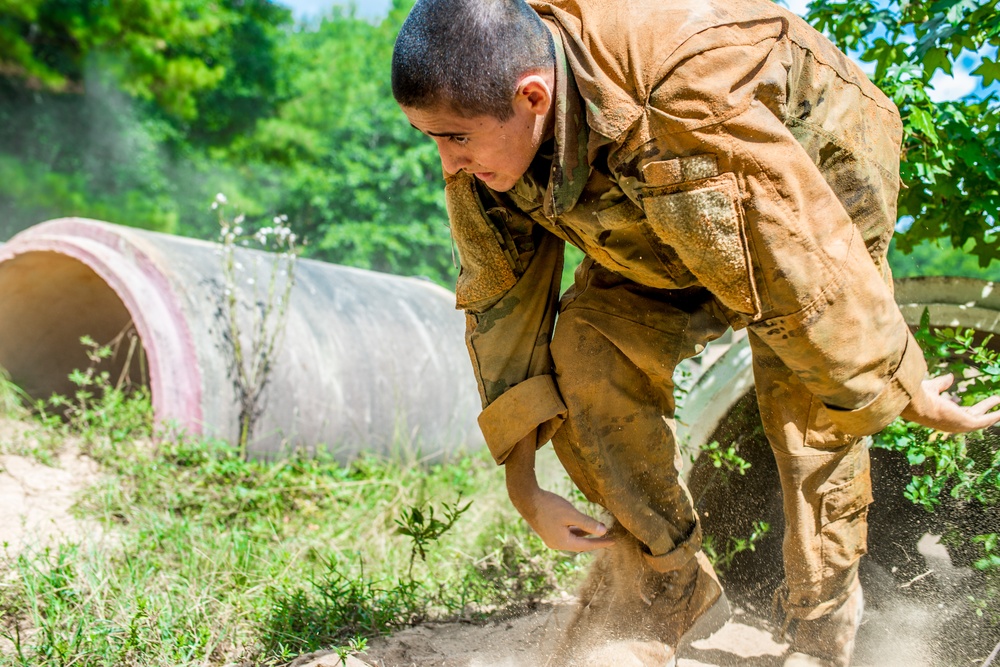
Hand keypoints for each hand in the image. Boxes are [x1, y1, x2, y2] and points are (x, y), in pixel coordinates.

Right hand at [503, 432, 613, 552]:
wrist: (526, 499)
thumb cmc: (549, 505)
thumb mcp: (571, 514)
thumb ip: (587, 523)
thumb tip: (603, 531)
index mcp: (563, 542)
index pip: (587, 545)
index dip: (602, 543)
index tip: (615, 541)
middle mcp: (556, 544)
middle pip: (580, 545)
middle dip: (594, 540)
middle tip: (608, 537)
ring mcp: (551, 538)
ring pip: (573, 539)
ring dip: (585, 535)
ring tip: (598, 531)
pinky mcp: (548, 531)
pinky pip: (566, 534)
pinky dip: (576, 531)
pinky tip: (580, 526)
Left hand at [900, 373, 999, 432]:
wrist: (915, 402)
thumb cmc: (917, 396)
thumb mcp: (932, 388)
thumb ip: (941, 384)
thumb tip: (950, 377)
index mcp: (943, 417)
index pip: (959, 414)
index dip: (968, 409)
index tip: (977, 404)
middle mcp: (952, 424)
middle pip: (973, 416)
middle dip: (985, 408)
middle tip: (996, 399)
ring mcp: (959, 425)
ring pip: (982, 418)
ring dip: (994, 412)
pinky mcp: (967, 423)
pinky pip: (986, 420)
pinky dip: (996, 415)